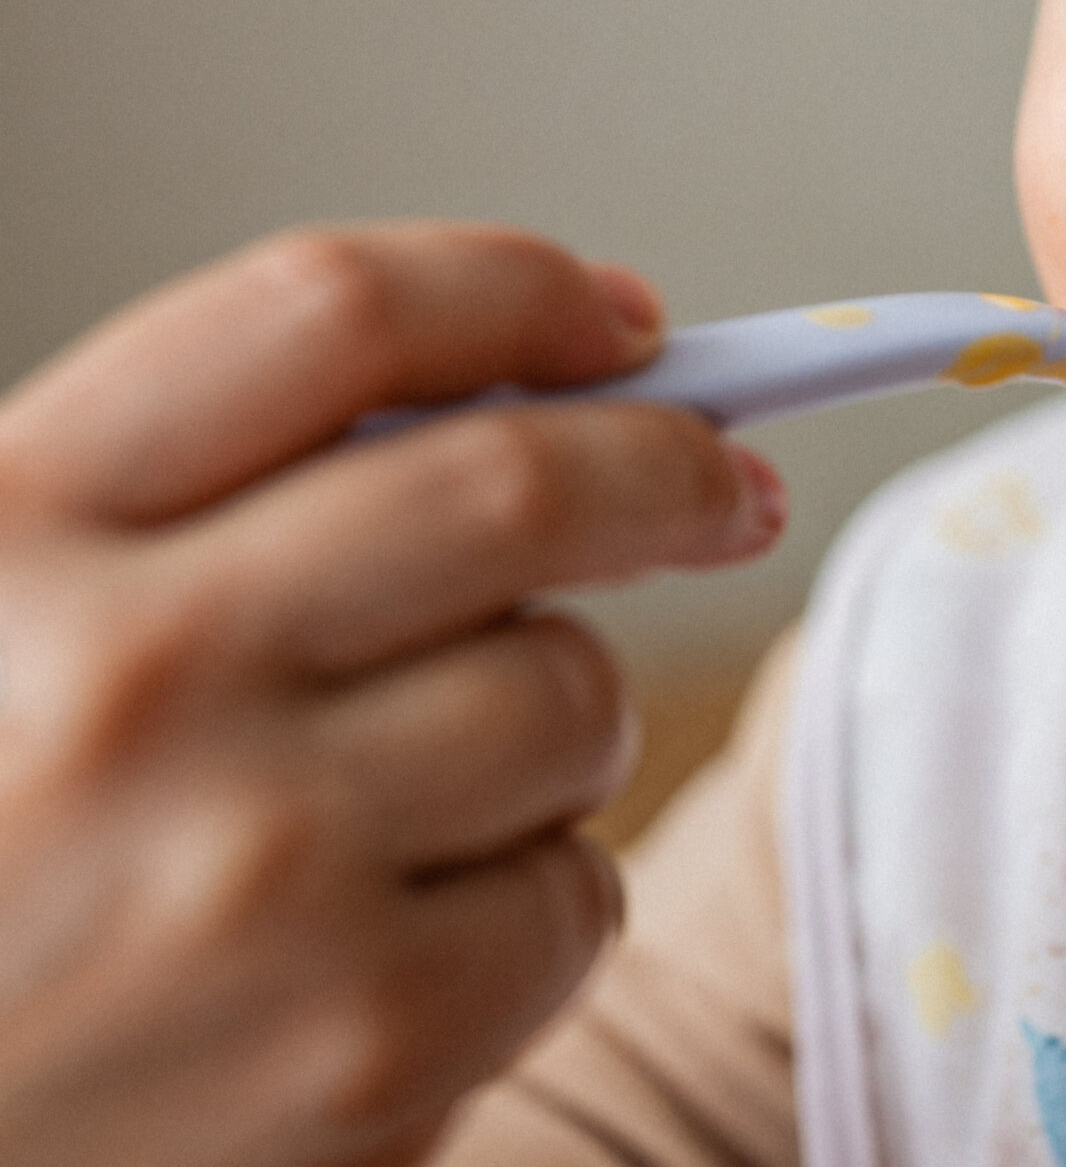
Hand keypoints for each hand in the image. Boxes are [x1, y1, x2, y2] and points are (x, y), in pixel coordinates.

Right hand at [0, 223, 785, 1166]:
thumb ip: (200, 504)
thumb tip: (543, 395)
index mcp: (2, 531)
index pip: (333, 314)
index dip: (517, 292)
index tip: (617, 322)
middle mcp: (128, 678)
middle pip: (517, 482)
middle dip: (667, 469)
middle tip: (722, 490)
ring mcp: (252, 869)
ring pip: (572, 692)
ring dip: (568, 714)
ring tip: (463, 778)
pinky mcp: (358, 1047)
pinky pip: (574, 895)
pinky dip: (543, 897)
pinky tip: (425, 932)